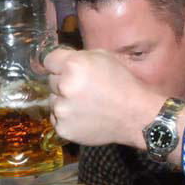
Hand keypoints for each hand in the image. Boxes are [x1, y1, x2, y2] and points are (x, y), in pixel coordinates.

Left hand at [46, 48, 164, 148]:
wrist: (136, 116)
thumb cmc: (123, 84)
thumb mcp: (104, 57)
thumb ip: (79, 57)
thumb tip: (62, 60)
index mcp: (73, 65)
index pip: (49, 60)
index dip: (59, 64)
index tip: (66, 69)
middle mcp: (64, 87)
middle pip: (51, 80)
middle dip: (63, 82)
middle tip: (84, 88)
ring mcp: (62, 110)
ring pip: (53, 100)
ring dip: (64, 101)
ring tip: (86, 104)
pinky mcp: (63, 128)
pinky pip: (57, 118)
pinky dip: (67, 118)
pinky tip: (85, 116)